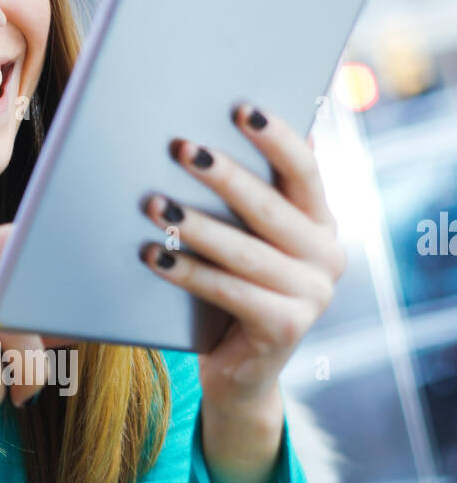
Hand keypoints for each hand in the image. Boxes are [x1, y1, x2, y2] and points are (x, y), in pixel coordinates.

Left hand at [139, 103, 345, 413]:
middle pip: (270, 208)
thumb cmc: (233, 293)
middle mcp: (329, 257)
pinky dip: (188, 272)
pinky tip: (155, 255)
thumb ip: (253, 195)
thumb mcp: (248, 242)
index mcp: (323, 224)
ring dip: (195, 225)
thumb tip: (232, 124)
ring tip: (153, 203)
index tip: (240, 109)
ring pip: (245, 252)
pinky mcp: (286, 329)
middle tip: (179, 147)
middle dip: (222, 174)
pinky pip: (229, 291)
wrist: (239, 373)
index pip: (305, 171)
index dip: (276, 138)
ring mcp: (313, 297)